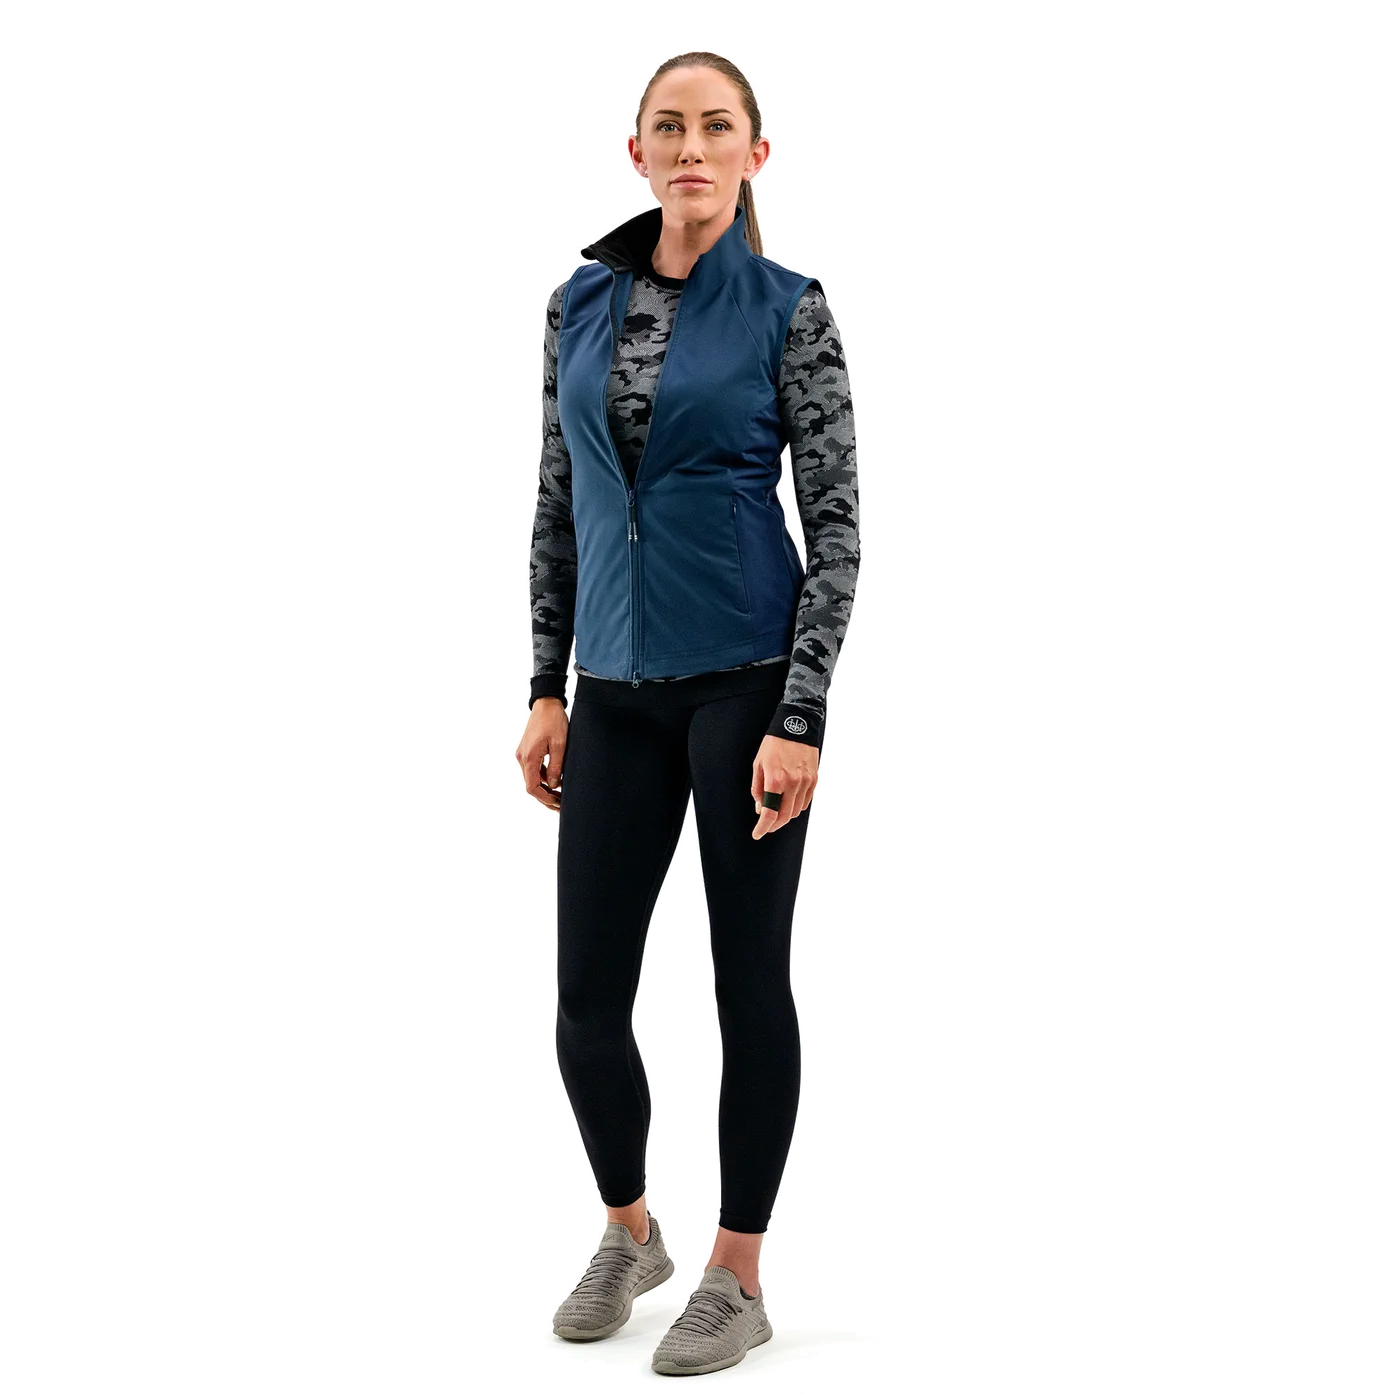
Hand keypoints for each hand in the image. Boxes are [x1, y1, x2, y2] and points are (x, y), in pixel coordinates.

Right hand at [516, 698, 567, 813]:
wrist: (546, 704)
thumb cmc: (553, 720)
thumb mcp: (560, 744)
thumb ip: (556, 767)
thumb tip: (555, 785)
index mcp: (528, 758)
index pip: (532, 787)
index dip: (545, 799)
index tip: (558, 804)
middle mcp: (522, 758)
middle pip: (532, 785)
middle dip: (546, 797)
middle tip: (561, 805)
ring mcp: (524, 755)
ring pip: (533, 779)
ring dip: (546, 789)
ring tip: (561, 796)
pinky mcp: (528, 752)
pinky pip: (534, 770)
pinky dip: (543, 779)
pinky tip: (556, 782)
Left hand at [751, 734, 817, 839]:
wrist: (795, 726)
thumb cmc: (774, 744)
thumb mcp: (758, 765)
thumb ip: (758, 789)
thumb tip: (760, 808)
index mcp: (775, 780)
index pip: (769, 813)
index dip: (762, 827)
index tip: (758, 833)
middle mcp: (792, 783)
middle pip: (784, 816)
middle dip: (773, 825)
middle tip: (766, 825)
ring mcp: (805, 782)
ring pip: (796, 811)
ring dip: (785, 816)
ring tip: (777, 813)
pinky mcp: (813, 780)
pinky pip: (805, 802)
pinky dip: (796, 807)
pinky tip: (789, 803)